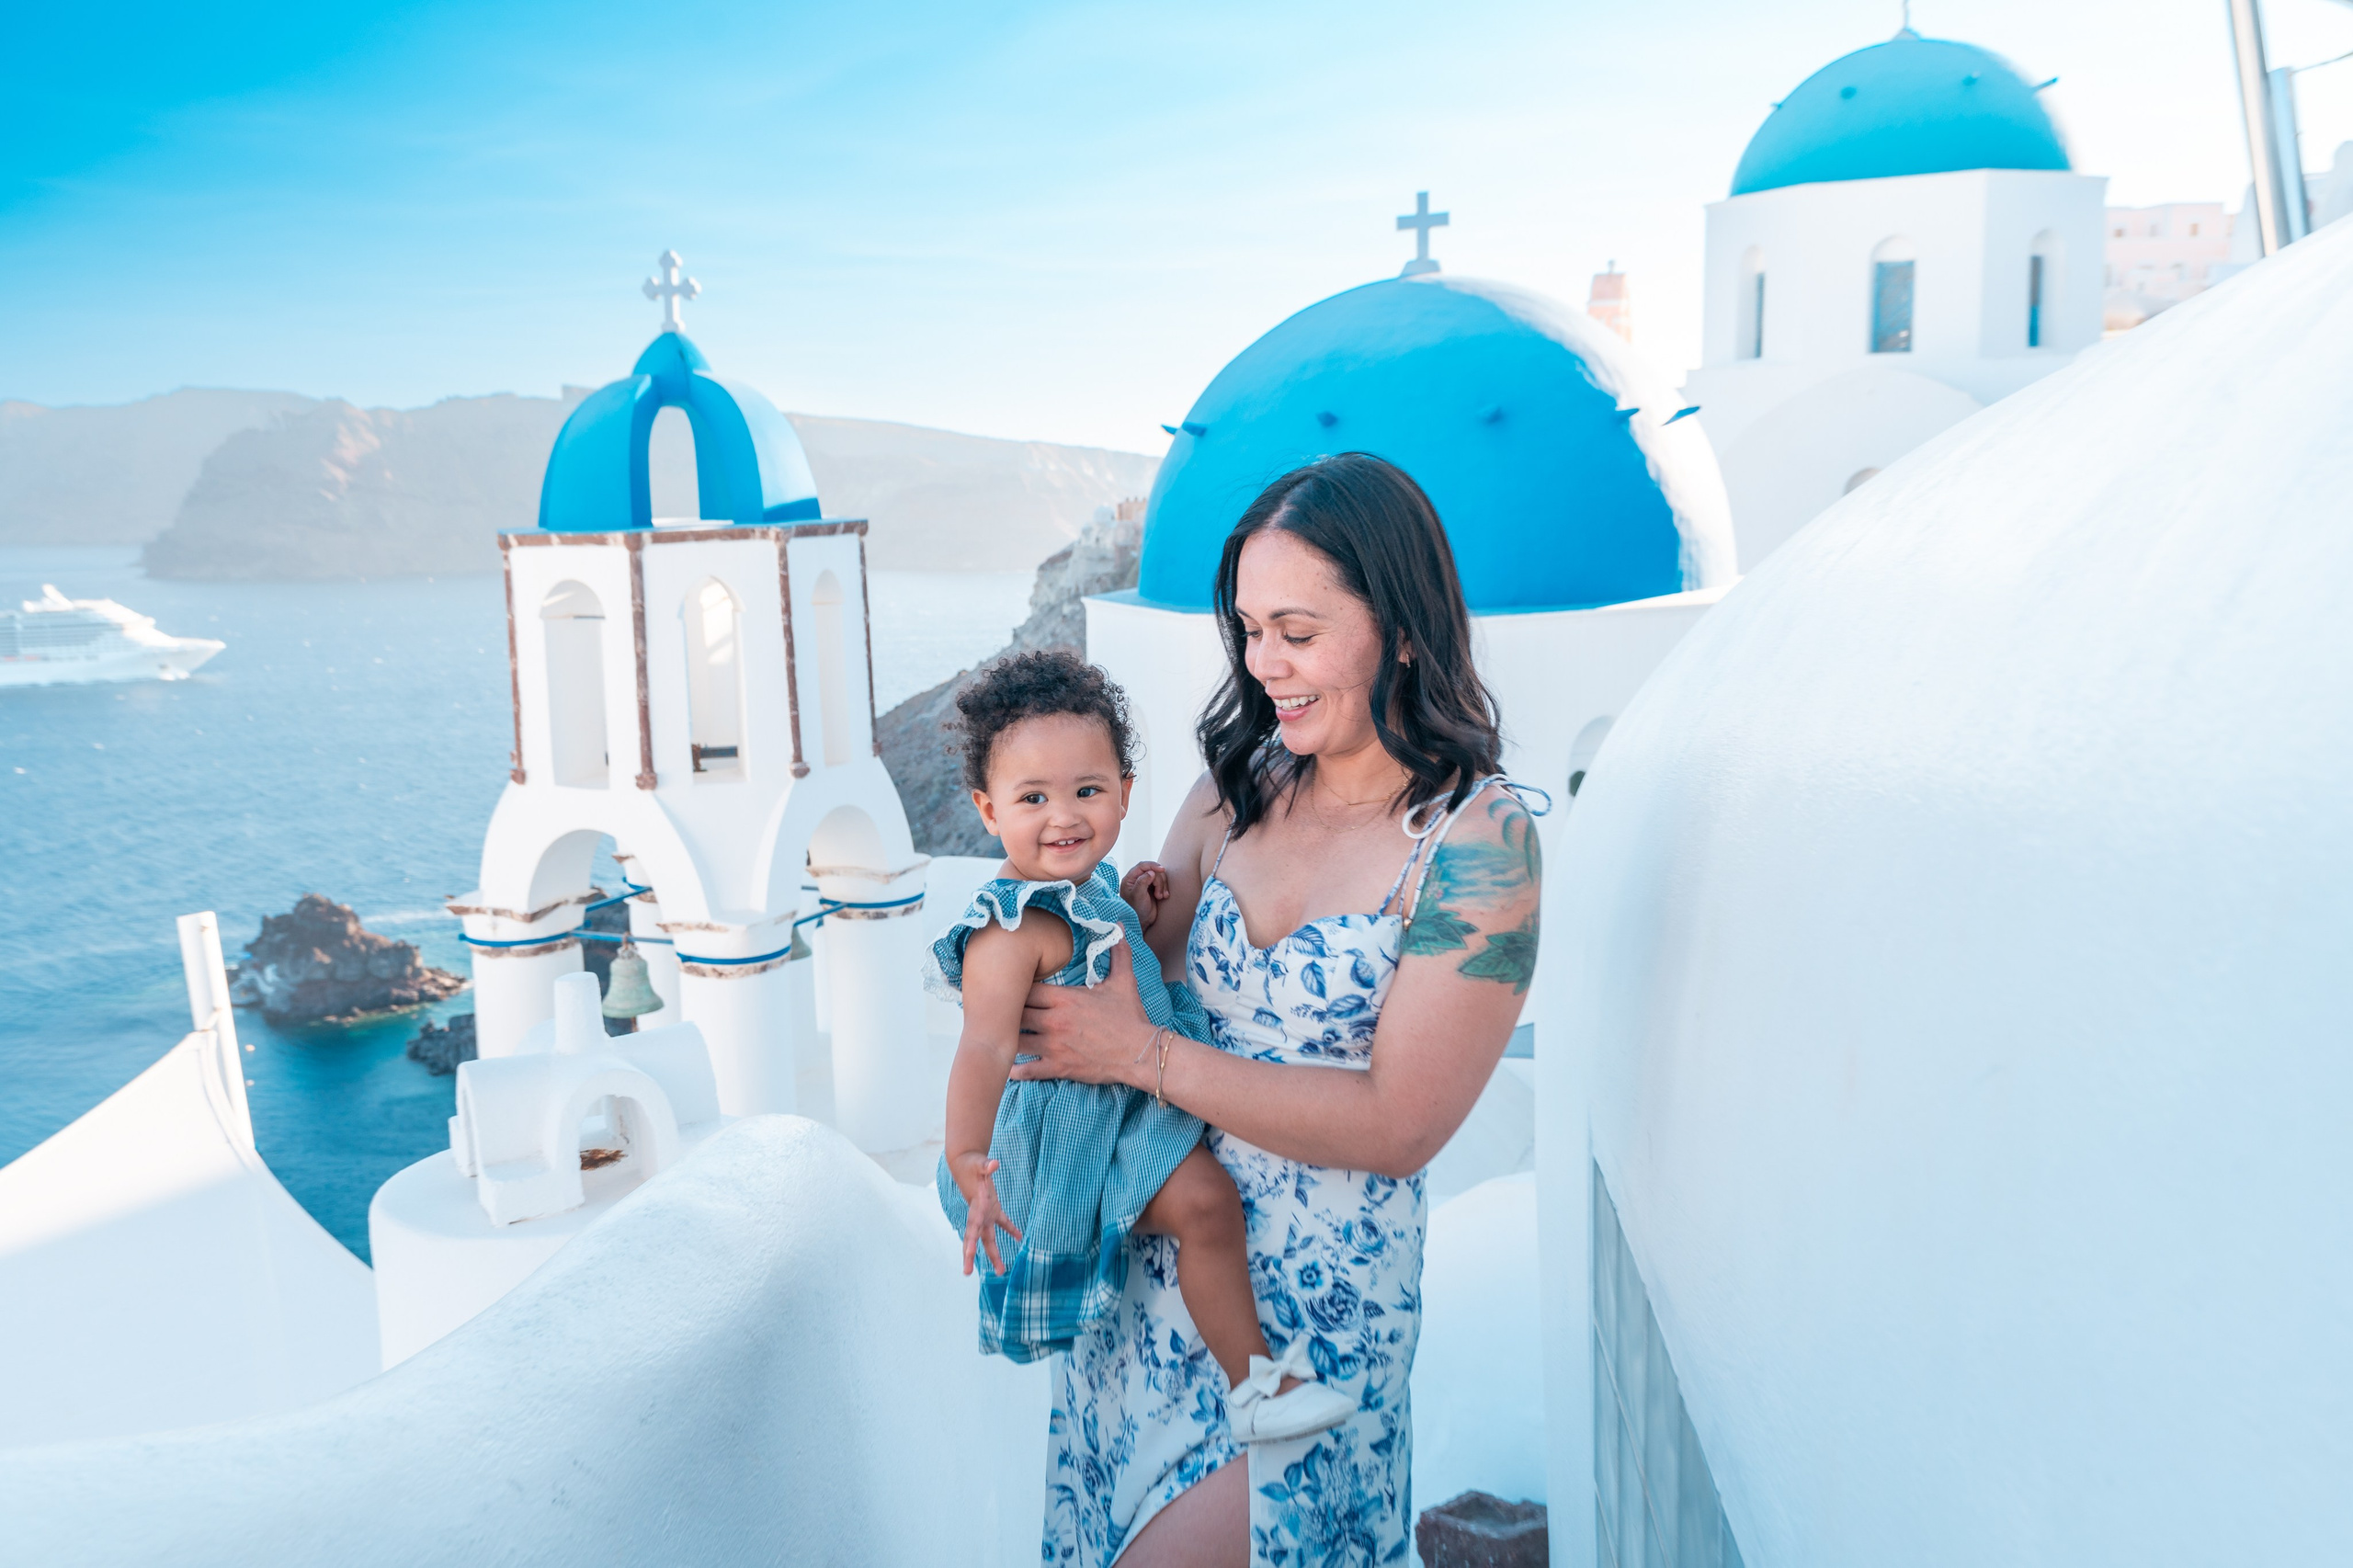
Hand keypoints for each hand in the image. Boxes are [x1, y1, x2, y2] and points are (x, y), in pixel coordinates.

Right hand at [955, 1155, 1023, 1276]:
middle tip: (967, 1273)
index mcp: (976, 1207)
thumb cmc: (971, 1163)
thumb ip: (986, 1166)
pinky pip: (1002, 1222)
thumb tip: (994, 1164)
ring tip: (1001, 1271)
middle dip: (972, 1256)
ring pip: (988, 1238)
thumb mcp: (978, 1163)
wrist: (965, 1161)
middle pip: (975, 1239)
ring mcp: (985, 1213)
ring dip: (994, 1253)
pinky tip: (1019, 1237)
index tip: (968, 1255)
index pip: (971, 1228)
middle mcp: (978, 1214)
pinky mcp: (992, 1208)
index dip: (970, 1242)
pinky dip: (1010, 1229)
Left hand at [1011, 942, 1155, 1088]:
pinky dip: (1016, 1070)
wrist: (1140, 1053)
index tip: (1015, 990)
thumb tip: (1119, 926)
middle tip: (1003, 1013)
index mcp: (1065, 998)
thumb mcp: (1124, 981)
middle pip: (1016, 1013)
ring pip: (1016, 1041)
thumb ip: (1117, 953)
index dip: (1017, 989)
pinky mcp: (1058, 1067)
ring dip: (1009, 1039)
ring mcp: (1054, 1046)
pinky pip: (1028, 1070)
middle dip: (1009, 1013)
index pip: (1026, 989)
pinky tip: (1009, 1067)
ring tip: (1003, 1037)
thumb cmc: (1130, 1017)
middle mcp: (1054, 1021)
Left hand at [1120, 860, 1171, 933]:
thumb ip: (1142, 882)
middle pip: (1153, 871)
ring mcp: (1146, 883)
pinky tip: (1164, 897)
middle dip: (1158, 881)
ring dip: (1162, 886)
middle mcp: (1137, 879)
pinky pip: (1162, 882)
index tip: (1162, 870)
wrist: (1142, 922)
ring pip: (1159, 876)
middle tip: (1159, 894)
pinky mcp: (1153, 888)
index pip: (1142, 866)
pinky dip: (1164, 888)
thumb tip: (1151, 872)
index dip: (1153, 866)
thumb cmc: (1136, 910)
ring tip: (1161, 897)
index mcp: (1130, 879)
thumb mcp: (1137, 896)